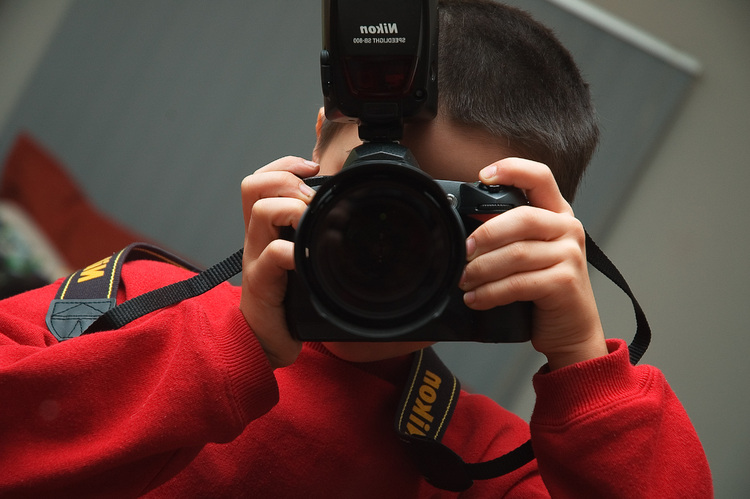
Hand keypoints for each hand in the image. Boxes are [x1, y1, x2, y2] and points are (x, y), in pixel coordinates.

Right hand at [239, 157, 318, 368]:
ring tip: (310, 224)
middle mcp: (256, 237)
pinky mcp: (260, 283)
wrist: (264, 342)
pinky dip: (291, 250)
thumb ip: (314, 237)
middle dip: (288, 182)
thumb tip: (348, 218)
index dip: (285, 165)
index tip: (313, 169)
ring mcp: (255, 258)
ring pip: (261, 211)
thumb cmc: (287, 300)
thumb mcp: (301, 260)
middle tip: (312, 201)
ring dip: (293, 209)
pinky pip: (271, 255)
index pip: (261, 179)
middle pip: (254, 185)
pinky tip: (306, 258)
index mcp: (265, 229)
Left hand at [459, 158, 607, 369]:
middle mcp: (568, 229)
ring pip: (516, 254)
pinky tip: (475, 299)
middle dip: (484, 234)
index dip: (512, 169)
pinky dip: (490, 292)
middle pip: (521, 218)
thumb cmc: (544, 290)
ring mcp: (570, 255)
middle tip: (463, 252)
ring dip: (481, 269)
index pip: (540, 177)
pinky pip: (518, 283)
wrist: (572, 330)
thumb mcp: (530, 254)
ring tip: (464, 281)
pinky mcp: (565, 282)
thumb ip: (508, 234)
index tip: (483, 176)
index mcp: (557, 214)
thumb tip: (465, 228)